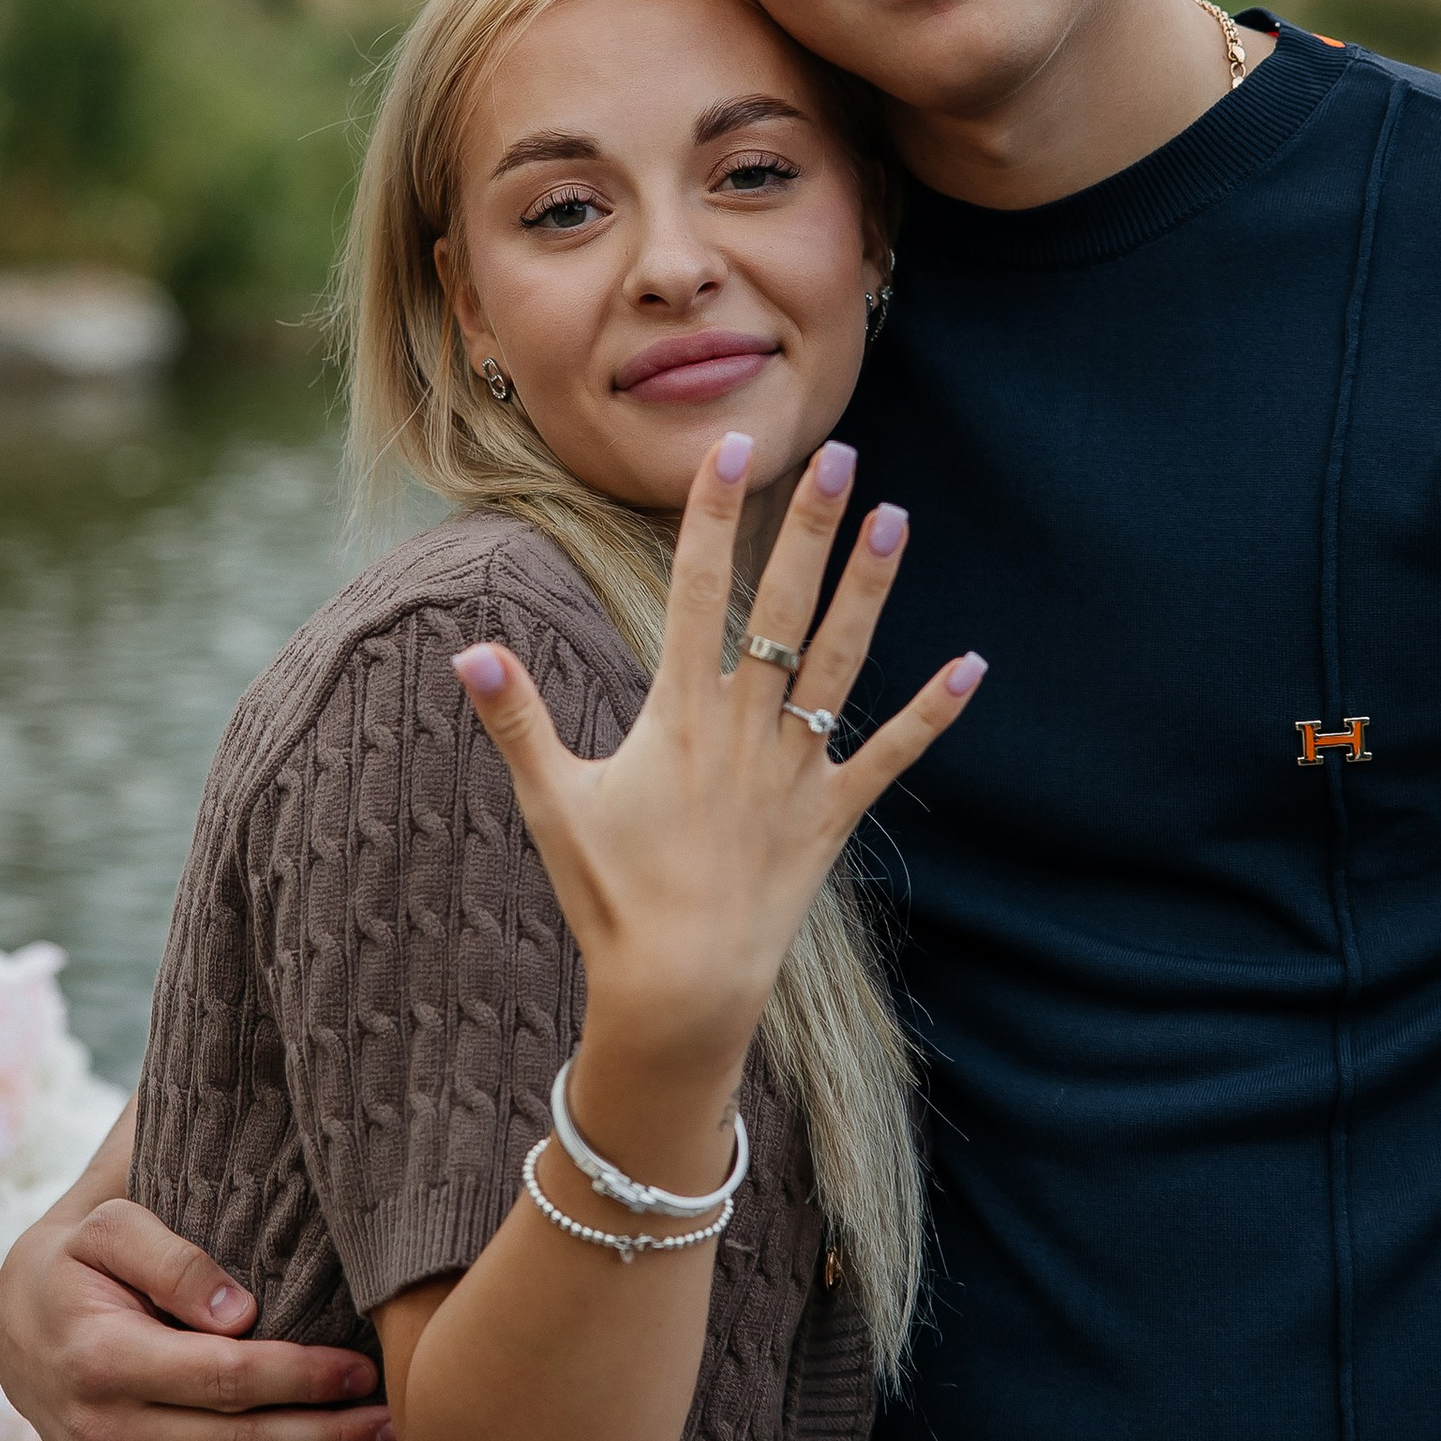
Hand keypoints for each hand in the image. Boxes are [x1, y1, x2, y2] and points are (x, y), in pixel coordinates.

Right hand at [0, 1190, 395, 1440]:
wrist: (17, 1320)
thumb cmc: (82, 1263)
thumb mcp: (112, 1230)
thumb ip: (176, 1263)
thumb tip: (242, 1312)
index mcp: (108, 1359)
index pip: (228, 1378)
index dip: (302, 1377)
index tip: (362, 1371)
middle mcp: (104, 1431)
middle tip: (395, 1431)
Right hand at [452, 429, 981, 1181]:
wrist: (679, 992)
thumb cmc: (609, 897)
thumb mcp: (552, 803)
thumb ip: (516, 721)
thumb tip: (467, 651)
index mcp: (679, 715)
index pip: (698, 591)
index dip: (714, 516)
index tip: (731, 449)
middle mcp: (745, 729)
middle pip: (782, 607)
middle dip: (810, 526)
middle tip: (841, 453)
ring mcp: (794, 771)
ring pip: (841, 662)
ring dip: (872, 590)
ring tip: (897, 519)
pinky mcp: (832, 818)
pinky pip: (890, 757)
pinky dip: (931, 713)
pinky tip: (973, 666)